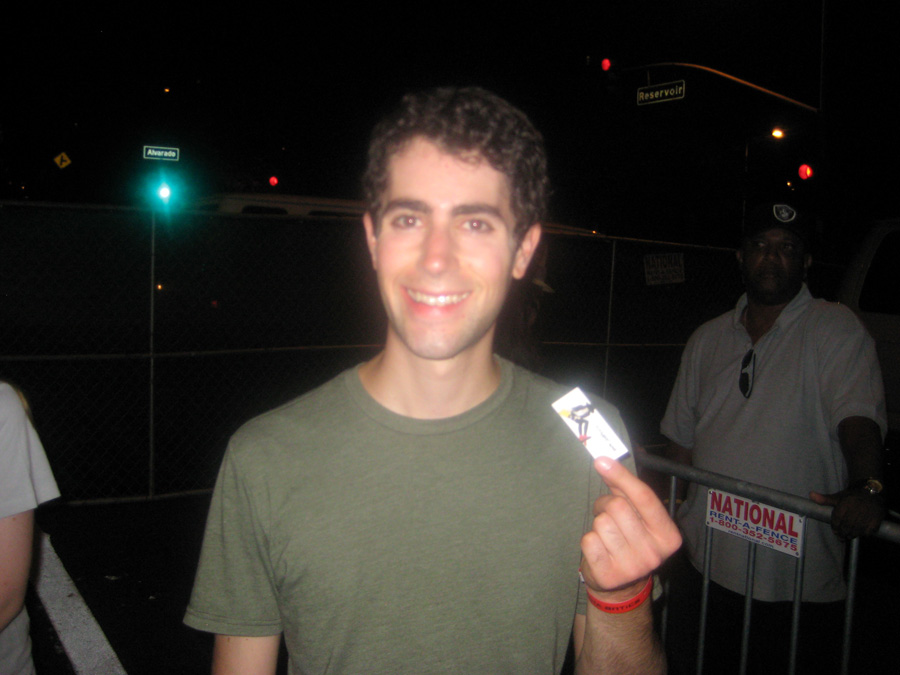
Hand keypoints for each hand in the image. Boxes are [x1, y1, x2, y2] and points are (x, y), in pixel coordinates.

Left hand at [580, 456, 681, 600]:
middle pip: (618, 507)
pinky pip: (589, 540)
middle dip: (606, 505)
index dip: (622, 476)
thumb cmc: (629, 540)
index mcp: (668, 535)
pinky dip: (589, 540)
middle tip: (609, 516)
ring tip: (606, 535)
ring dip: (598, 524)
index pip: (645, 498)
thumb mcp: (637, 516)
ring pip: (601, 523)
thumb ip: (625, 489)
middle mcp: (654, 553)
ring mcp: (632, 567)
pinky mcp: (609, 575)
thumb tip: (605, 461)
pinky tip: (600, 549)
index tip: (601, 460)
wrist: (622, 586)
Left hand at [810, 488, 884, 538]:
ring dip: (852, 535)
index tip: (835, 531)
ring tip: (849, 536)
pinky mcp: (876, 519)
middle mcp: (855, 510)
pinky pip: (869, 531)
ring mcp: (867, 515)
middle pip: (847, 526)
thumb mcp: (838, 497)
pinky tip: (861, 533)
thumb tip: (811, 495)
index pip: (837, 519)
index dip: (835, 527)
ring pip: (857, 530)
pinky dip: (865, 533)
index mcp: (845, 504)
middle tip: (841, 536)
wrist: (871, 491)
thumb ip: (825, 499)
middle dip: (843, 533)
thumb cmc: (852, 496)